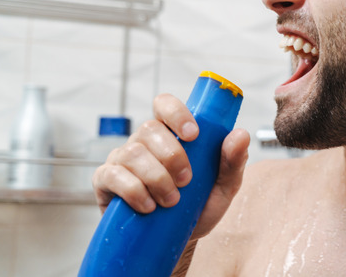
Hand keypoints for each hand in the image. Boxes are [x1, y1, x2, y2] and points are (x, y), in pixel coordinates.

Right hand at [91, 93, 249, 238]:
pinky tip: (149, 206)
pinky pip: (112, 175)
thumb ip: (233, 161)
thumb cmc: (199, 206)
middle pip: (149, 129)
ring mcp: (121, 159)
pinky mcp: (105, 181)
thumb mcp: (224, 186)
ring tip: (171, 200)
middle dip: (172, 156)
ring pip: (132, 153)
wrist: (176, 241)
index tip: (193, 134)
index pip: (164, 104)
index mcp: (171, 133)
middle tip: (186, 181)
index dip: (176, 112)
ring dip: (156, 177)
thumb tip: (240, 134)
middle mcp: (143, 141)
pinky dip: (134, 191)